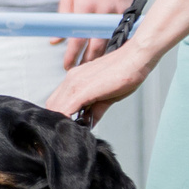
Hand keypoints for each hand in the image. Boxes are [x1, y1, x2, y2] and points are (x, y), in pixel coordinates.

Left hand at [42, 40, 156, 126]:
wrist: (135, 58)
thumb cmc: (125, 71)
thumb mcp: (107, 96)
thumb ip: (95, 110)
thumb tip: (89, 122)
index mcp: (76, 78)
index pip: (57, 101)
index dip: (60, 115)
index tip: (68, 125)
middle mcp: (72, 79)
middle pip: (53, 105)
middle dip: (60, 120)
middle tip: (71, 130)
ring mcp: (75, 83)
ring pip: (56, 108)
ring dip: (63, 121)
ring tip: (76, 130)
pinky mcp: (82, 90)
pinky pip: (66, 109)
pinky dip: (68, 121)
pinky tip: (76, 127)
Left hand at [56, 0, 133, 69]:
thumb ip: (62, 18)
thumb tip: (55, 41)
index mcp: (84, 6)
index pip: (77, 39)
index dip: (71, 56)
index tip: (67, 66)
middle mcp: (101, 10)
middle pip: (96, 46)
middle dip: (87, 61)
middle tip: (80, 70)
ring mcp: (117, 10)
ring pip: (111, 42)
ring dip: (102, 56)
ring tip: (94, 65)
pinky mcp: (129, 9)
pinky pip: (123, 32)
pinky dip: (117, 43)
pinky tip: (111, 51)